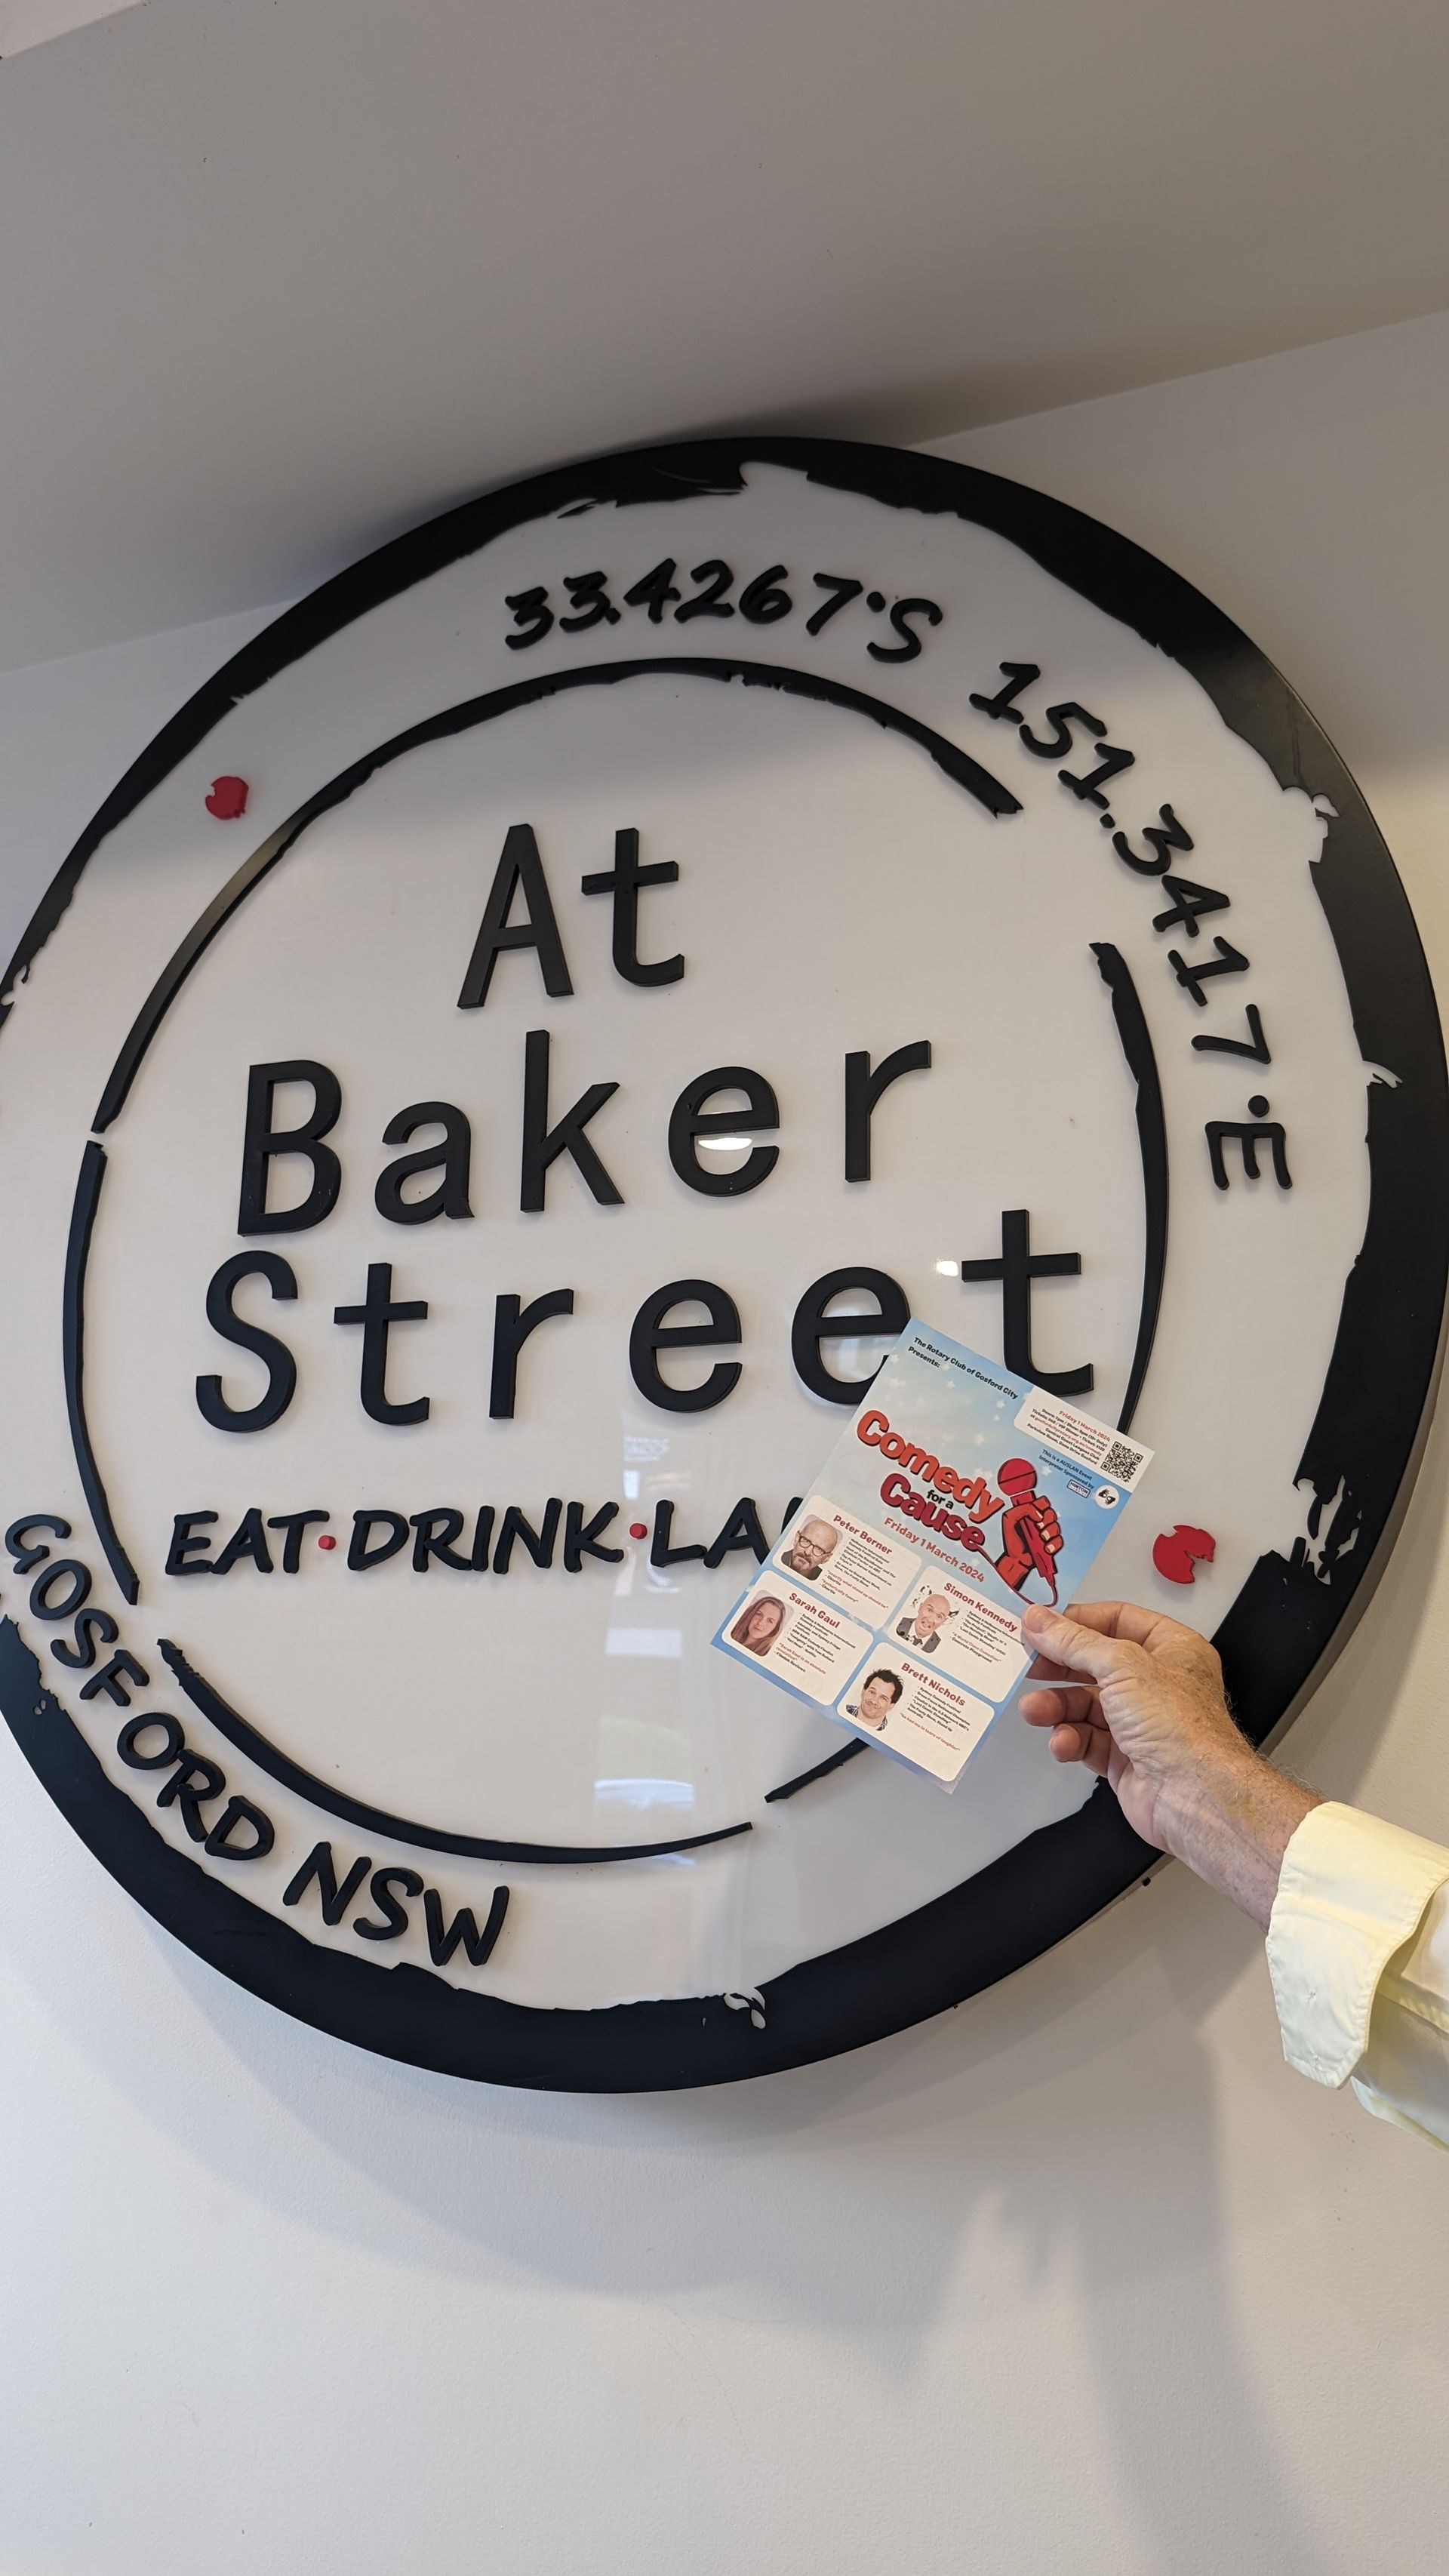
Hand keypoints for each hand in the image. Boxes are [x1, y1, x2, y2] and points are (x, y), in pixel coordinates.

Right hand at [1019, 1600, 1319, 1927]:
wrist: (1194, 1797)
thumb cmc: (1177, 1725)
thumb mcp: (1121, 1666)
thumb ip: (1074, 1642)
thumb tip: (1038, 1618)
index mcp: (1171, 1649)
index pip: (1118, 1620)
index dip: (1078, 1621)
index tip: (1040, 1625)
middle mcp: (1157, 1683)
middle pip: (1095, 1664)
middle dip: (1059, 1667)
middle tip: (1027, 1665)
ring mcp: (1140, 1723)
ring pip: (1085, 1705)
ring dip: (1056, 1707)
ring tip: (1035, 1710)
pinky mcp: (1124, 1758)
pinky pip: (1086, 1740)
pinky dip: (1070, 1739)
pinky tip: (1063, 1742)